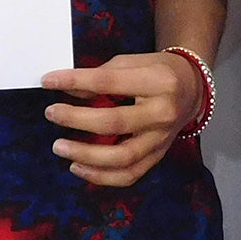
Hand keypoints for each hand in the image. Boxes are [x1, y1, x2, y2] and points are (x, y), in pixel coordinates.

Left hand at [41, 51, 204, 186]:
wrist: (192, 88)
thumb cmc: (158, 70)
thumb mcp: (132, 63)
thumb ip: (101, 76)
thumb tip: (66, 88)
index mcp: (157, 81)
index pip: (109, 82)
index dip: (75, 81)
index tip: (48, 81)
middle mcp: (162, 113)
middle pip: (114, 122)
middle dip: (77, 119)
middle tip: (51, 113)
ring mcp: (162, 139)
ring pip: (121, 158)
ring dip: (85, 155)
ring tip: (59, 146)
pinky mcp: (158, 156)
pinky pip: (128, 175)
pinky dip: (100, 176)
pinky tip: (77, 167)